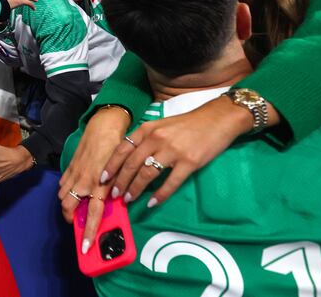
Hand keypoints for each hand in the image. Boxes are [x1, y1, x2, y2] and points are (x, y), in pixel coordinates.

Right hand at [58, 105, 129, 249]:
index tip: (84, 247)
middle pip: (67, 208)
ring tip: (75, 206)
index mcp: (99, 186)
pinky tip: (73, 189)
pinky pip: (62, 184)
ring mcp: (74, 174)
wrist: (105, 126)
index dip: (88, 233)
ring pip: (62, 196)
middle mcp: (84, 182)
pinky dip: (65, 190)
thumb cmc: (118, 148)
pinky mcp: (70, 166)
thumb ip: (115, 190)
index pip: (92, 215)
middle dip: (69, 218)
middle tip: (76, 221)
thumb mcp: (121, 171)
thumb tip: (114, 205)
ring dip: (67, 204)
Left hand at [103, 96, 252, 209]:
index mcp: (148, 129)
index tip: (103, 178)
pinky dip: (160, 195)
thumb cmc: (187, 124)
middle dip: (121, 181)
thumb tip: (130, 159)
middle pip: (132, 164)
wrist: (217, 119)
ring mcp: (173, 151)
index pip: (123, 148)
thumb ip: (146, 139)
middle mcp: (157, 139)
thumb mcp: (161, 125)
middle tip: (114, 194)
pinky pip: (170, 182)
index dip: (112, 165)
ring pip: (147, 174)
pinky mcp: (189, 162)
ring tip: (129, 199)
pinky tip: (153, 203)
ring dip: (135, 189)